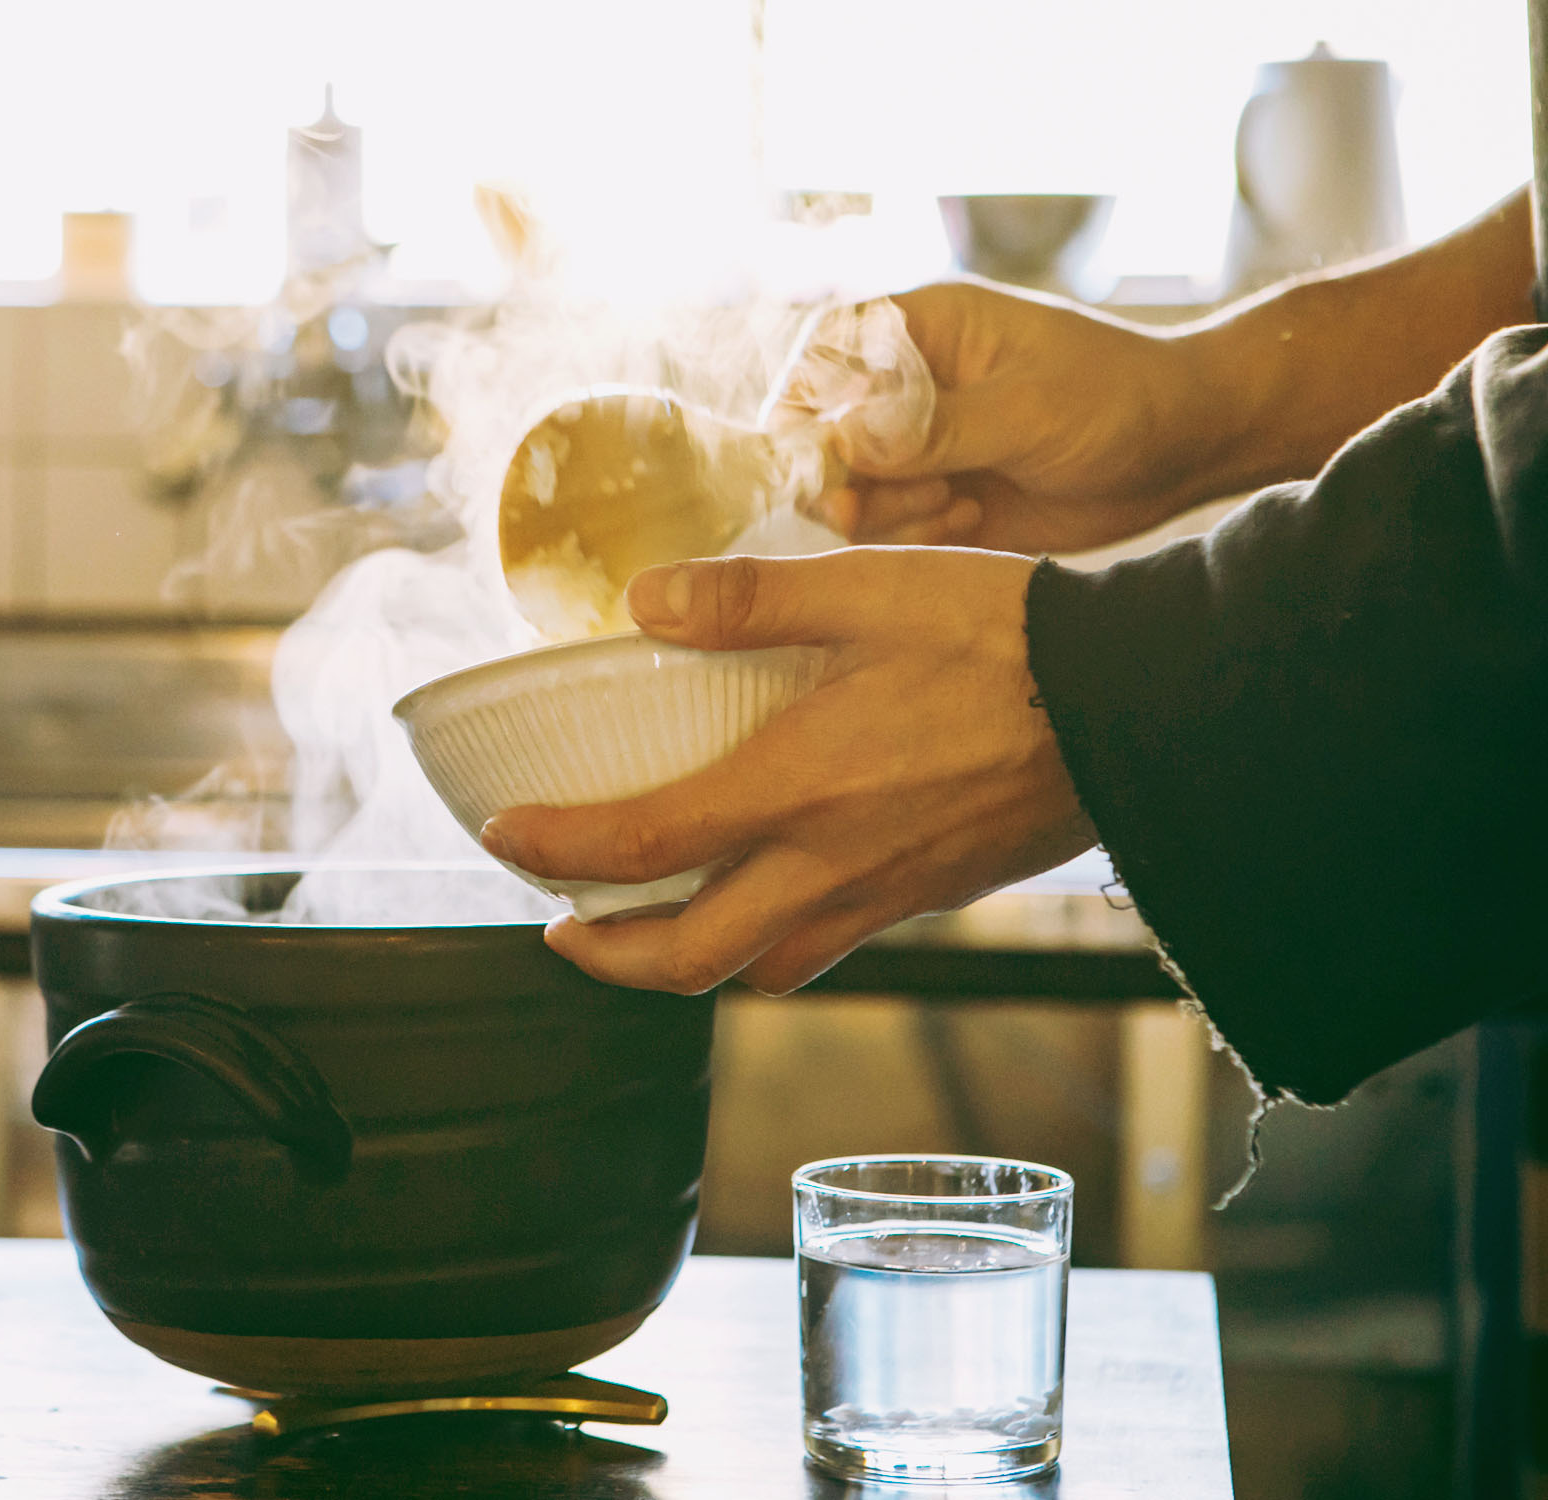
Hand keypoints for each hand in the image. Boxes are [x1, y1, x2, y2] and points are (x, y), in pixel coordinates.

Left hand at [478, 550, 1097, 994]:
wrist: (1139, 706)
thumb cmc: (1004, 637)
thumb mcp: (867, 589)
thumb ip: (746, 599)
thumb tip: (641, 601)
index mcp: (798, 788)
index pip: (641, 845)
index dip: (555, 849)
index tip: (503, 837)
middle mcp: (829, 865)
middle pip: (688, 959)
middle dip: (607, 958)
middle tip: (560, 928)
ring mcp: (882, 894)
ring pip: (758, 970)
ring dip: (683, 962)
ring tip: (645, 926)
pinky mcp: (926, 897)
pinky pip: (823, 948)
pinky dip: (764, 945)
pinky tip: (761, 895)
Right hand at [794, 282, 1220, 554]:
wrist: (1181, 449)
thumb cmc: (1117, 399)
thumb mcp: (1028, 410)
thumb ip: (932, 429)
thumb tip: (839, 443)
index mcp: (918, 330)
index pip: (818, 359)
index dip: (803, 411)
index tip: (829, 459)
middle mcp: (903, 387)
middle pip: (816, 437)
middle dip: (847, 479)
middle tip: (901, 499)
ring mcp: (915, 447)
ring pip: (845, 493)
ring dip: (887, 513)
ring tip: (958, 504)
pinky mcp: (934, 498)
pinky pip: (886, 531)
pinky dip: (915, 538)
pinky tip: (973, 520)